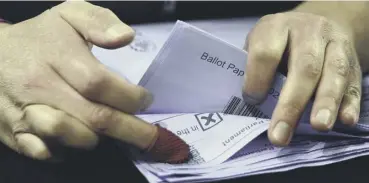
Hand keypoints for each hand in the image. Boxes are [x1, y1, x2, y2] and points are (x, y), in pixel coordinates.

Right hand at [0, 1, 155, 159]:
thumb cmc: (40, 37)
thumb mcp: (70, 15)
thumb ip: (99, 21)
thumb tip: (126, 37)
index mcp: (56, 56)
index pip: (99, 83)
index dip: (129, 96)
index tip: (145, 100)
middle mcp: (39, 86)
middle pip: (93, 116)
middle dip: (129, 129)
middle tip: (150, 135)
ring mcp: (24, 112)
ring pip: (70, 138)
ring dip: (99, 139)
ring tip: (110, 129)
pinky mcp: (14, 133)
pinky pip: (46, 152)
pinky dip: (69, 151)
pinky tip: (81, 139)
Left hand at [243, 12, 361, 145]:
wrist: (315, 24)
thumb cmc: (278, 42)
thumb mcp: (259, 42)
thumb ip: (252, 67)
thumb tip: (250, 104)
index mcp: (277, 27)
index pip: (266, 53)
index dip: (257, 79)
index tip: (252, 101)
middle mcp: (309, 31)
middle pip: (304, 67)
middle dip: (292, 104)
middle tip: (280, 134)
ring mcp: (335, 45)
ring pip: (334, 73)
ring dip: (326, 102)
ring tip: (319, 126)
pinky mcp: (353, 62)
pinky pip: (354, 83)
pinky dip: (350, 103)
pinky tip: (345, 120)